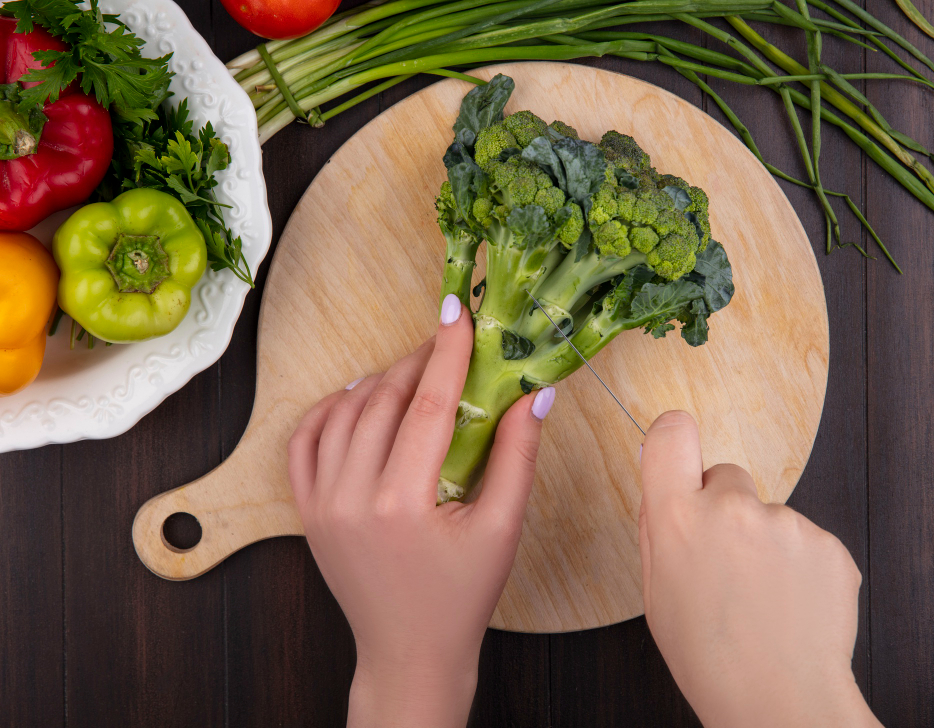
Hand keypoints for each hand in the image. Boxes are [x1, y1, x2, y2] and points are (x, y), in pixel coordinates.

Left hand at [287, 294, 554, 727]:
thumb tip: (534, 393)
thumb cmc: (462, 596)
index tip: (457, 312)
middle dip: (418, 362)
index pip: (429, 406)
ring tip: (413, 374)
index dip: (447, 352)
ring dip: (379, 382)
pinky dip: (329, 410)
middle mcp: (352, 498)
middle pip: (384, 401)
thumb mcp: (503, 528)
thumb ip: (518, 455)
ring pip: (343, 413)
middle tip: (446, 342)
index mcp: (404, 503)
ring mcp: (322, 505)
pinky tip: (357, 398)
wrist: (409, 651)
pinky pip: (305, 442)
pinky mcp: (307, 511)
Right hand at [639, 411, 880, 727]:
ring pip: (769, 514)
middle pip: (726, 475)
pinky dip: (799, 565)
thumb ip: (657, 529)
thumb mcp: (655, 592)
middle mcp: (731, 508)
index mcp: (678, 518)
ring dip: (765, 543)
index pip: (672, 434)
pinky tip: (790, 604)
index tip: (677, 448)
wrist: (779, 702)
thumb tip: (661, 485)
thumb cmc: (708, 656)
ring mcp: (785, 523)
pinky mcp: (828, 543)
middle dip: (724, 506)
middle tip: (726, 562)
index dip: (673, 436)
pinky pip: (806, 538)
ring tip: (762, 598)